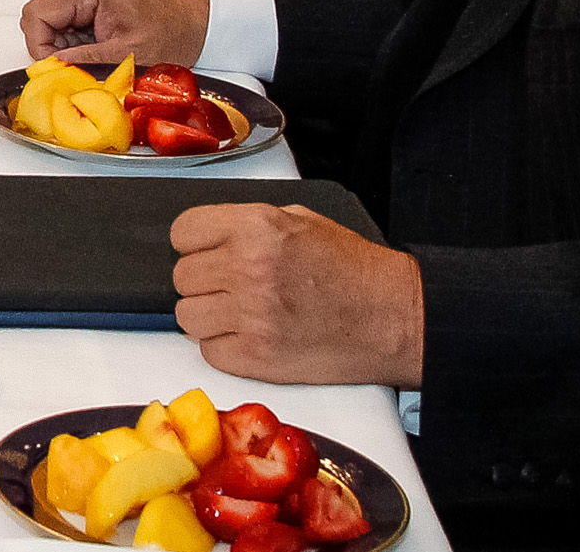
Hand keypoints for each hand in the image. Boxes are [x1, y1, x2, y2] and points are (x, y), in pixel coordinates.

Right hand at [20, 0, 209, 66]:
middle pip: (39, 16)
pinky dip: (72, 39)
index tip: (58, 69)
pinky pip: (62, 19)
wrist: (193, 24)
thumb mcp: (126, 54)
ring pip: (47, 19)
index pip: (37, 15)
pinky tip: (95, 47)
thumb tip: (52, 69)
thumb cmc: (171, 33)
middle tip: (78, 66)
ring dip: (63, 45)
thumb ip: (85, 61)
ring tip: (93, 55)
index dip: (41, 47)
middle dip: (53, 47)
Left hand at [172, 205, 423, 385]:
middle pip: (182, 276)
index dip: (194, 244)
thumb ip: (248, 224)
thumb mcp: (300, 220)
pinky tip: (253, 337)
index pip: (183, 232)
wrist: (397, 318)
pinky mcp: (258, 358)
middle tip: (233, 286)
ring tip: (241, 313)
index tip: (206, 253)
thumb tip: (209, 237)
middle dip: (204, 281)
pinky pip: (209, 351)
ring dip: (209, 316)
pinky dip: (225, 348)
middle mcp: (248, 268)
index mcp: (256, 227)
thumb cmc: (354, 271)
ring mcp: (251, 316)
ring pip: (188, 315)